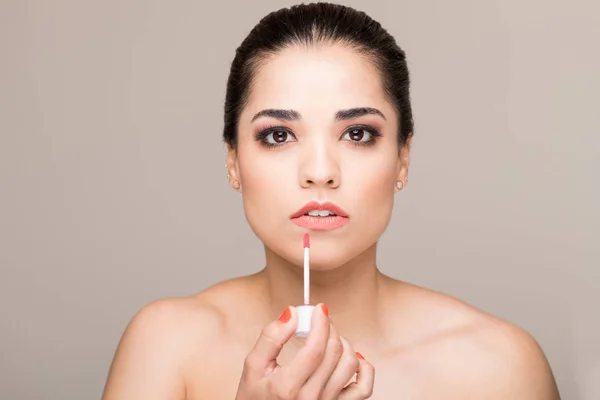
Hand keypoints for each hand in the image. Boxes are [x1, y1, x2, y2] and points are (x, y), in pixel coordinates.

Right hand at [235, 303, 374, 399]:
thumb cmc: (256, 396)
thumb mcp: (252, 366)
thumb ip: (270, 337)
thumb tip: (292, 313)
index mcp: (287, 387)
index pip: (314, 348)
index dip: (320, 323)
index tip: (319, 309)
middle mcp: (310, 399)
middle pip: (333, 352)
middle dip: (329, 329)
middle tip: (319, 321)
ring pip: (350, 364)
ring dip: (343, 343)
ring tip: (329, 339)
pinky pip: (364, 388)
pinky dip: (364, 368)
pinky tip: (353, 357)